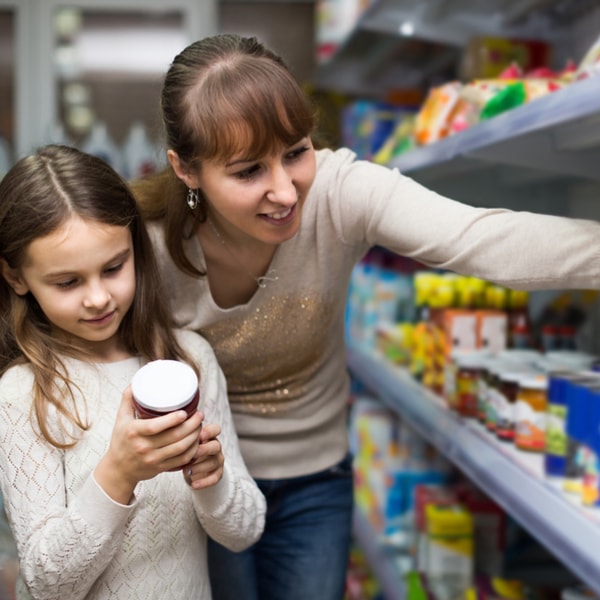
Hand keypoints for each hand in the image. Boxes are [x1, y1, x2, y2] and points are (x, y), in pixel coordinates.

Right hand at [95, 386, 202, 502]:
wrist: (118, 470)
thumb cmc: (121, 441)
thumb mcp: (120, 419)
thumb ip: (128, 399)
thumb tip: (135, 382)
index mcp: (134, 432)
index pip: (155, 426)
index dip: (172, 420)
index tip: (185, 412)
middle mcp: (144, 447)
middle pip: (174, 436)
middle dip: (192, 425)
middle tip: (200, 414)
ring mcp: (153, 459)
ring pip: (181, 448)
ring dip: (195, 436)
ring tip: (200, 425)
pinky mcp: (161, 467)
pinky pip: (182, 459)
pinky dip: (193, 449)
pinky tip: (198, 440)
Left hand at [183, 423, 223, 489]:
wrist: (194, 466)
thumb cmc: (187, 449)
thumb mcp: (186, 441)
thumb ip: (182, 435)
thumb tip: (168, 429)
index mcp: (209, 436)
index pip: (215, 429)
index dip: (209, 432)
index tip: (199, 435)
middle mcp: (215, 446)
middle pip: (216, 446)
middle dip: (205, 450)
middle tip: (193, 454)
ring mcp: (217, 460)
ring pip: (214, 462)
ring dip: (200, 467)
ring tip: (186, 471)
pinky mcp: (218, 473)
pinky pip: (215, 477)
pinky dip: (205, 482)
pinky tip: (194, 485)